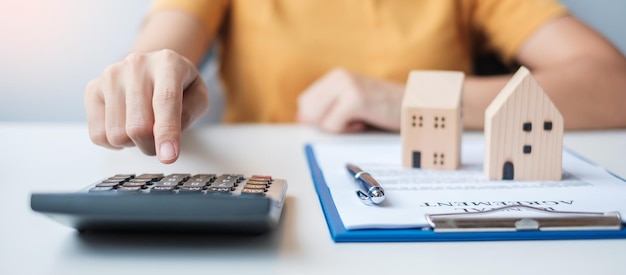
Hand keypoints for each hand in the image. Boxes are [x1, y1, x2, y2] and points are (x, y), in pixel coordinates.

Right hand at [84, 49, 208, 163]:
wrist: (152, 67)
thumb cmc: (178, 84)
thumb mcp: (198, 95)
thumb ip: (190, 113)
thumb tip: (167, 136)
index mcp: (168, 63)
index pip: (165, 101)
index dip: (167, 132)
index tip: (168, 156)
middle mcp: (136, 65)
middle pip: (138, 125)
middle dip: (152, 145)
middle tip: (160, 142)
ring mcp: (110, 76)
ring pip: (117, 134)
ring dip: (133, 143)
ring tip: (143, 127)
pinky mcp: (92, 89)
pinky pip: (99, 135)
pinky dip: (115, 142)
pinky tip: (125, 126)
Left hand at [297, 68, 404, 132]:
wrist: (414, 109)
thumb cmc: (384, 111)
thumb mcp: (352, 104)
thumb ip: (326, 109)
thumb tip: (301, 119)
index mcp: (336, 76)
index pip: (304, 102)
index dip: (317, 118)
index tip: (341, 120)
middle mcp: (339, 76)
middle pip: (307, 110)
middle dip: (325, 124)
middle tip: (350, 120)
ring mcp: (346, 85)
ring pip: (318, 119)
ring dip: (337, 127)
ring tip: (358, 120)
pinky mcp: (355, 98)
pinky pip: (332, 125)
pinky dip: (347, 131)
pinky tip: (363, 122)